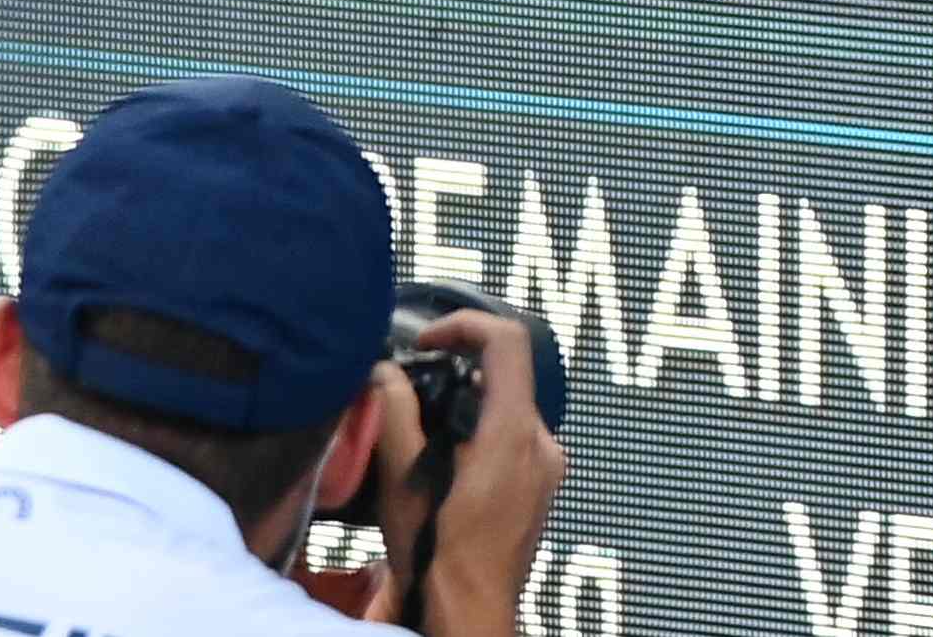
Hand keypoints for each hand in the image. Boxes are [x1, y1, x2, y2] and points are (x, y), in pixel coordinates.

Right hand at [360, 304, 567, 636]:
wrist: (468, 610)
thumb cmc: (438, 557)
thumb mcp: (402, 480)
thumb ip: (393, 415)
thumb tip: (384, 372)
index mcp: (513, 433)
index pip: (507, 340)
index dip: (464, 324)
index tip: (430, 339)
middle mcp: (542, 445)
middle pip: (507, 376)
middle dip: (460, 372)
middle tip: (419, 390)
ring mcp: (548, 469)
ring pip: (511, 411)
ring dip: (471, 409)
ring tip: (428, 437)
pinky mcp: (543, 488)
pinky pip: (517, 442)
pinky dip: (484, 438)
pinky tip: (450, 469)